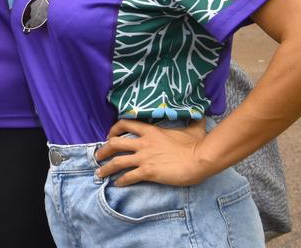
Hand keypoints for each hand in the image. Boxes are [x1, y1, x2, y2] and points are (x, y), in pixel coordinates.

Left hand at [93, 119, 209, 186]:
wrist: (201, 159)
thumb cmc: (197, 145)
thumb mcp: (193, 129)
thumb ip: (192, 122)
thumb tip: (202, 116)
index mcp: (151, 131)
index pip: (125, 124)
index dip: (113, 129)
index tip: (109, 135)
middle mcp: (143, 143)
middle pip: (114, 143)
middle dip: (103, 150)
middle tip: (98, 156)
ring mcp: (144, 157)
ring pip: (117, 161)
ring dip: (105, 168)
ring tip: (99, 173)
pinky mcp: (148, 171)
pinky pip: (129, 176)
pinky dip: (120, 181)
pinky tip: (117, 184)